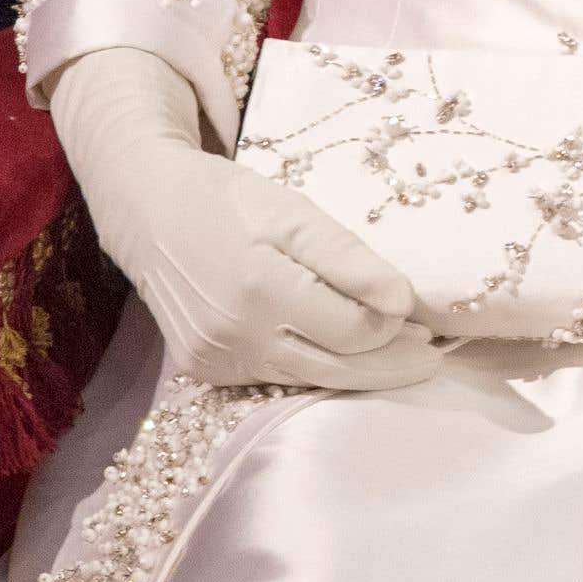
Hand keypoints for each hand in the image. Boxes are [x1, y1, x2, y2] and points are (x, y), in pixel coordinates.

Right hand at [50, 46, 440, 391]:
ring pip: (306, 379)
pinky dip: (312, 368)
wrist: (150, 212)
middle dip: (389, 365)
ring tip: (400, 355)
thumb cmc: (232, 201)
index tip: (425, 319)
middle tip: (432, 355)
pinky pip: (273, 377)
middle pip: (335, 368)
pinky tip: (340, 353)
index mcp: (261, 288)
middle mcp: (234, 333)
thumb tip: (403, 304)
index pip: (353, 331)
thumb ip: (349, 260)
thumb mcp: (297, 213)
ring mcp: (214, 358)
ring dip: (356, 371)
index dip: (396, 328)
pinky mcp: (203, 368)